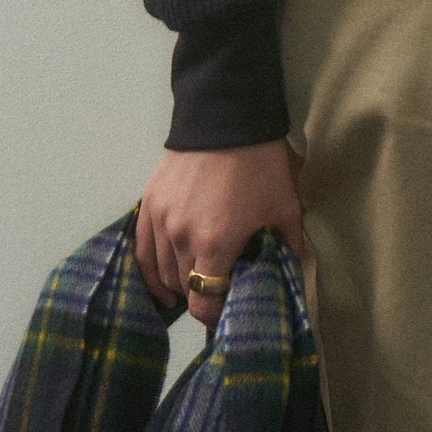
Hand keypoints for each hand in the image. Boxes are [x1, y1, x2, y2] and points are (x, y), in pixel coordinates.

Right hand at [134, 139, 307, 332]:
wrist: (227, 117)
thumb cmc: (261, 165)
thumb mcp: (285, 209)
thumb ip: (287, 249)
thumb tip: (289, 279)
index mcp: (216, 243)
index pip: (204, 302)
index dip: (215, 314)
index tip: (228, 312)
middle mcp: (181, 237)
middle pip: (184, 288)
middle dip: (203, 296)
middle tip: (221, 291)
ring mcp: (161, 220)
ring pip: (162, 272)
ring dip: (179, 283)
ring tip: (197, 283)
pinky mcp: (149, 204)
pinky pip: (143, 250)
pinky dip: (151, 271)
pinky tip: (161, 283)